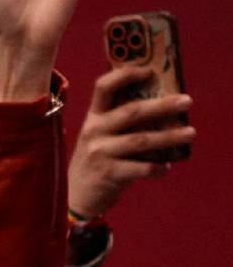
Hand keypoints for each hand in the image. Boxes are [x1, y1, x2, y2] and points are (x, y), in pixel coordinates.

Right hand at [68, 67, 193, 217]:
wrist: (76, 194)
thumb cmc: (97, 160)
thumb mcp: (100, 136)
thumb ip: (120, 122)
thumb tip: (163, 107)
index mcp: (93, 117)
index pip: (104, 87)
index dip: (125, 75)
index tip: (149, 72)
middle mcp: (94, 131)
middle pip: (131, 111)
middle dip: (162, 105)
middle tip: (187, 101)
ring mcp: (100, 152)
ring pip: (141, 140)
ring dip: (169, 136)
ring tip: (190, 133)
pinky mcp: (108, 173)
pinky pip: (141, 168)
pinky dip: (157, 168)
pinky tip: (167, 168)